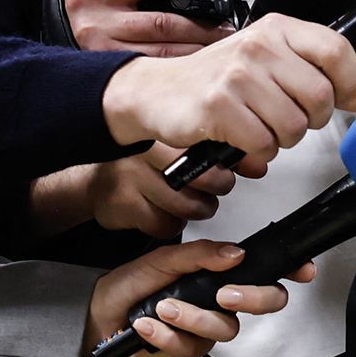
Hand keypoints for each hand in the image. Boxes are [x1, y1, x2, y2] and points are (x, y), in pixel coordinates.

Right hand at [28, 144, 236, 239]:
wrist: (97, 181)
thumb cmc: (146, 164)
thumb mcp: (183, 149)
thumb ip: (220, 152)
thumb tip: (258, 165)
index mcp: (166, 131)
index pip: (210, 147)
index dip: (225, 164)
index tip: (227, 168)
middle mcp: (147, 150)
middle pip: (204, 179)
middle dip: (214, 189)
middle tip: (209, 188)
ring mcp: (131, 176)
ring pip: (186, 206)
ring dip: (195, 210)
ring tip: (190, 201)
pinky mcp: (121, 203)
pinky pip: (164, 224)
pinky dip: (170, 225)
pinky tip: (164, 212)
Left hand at [84, 239, 315, 356]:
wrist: (97, 316)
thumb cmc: (131, 284)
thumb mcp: (161, 260)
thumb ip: (199, 255)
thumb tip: (236, 253)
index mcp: (222, 273)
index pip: (267, 270)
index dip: (292, 269)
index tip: (304, 269)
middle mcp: (223, 301)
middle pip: (265, 303)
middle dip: (252, 298)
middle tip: (224, 294)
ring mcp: (209, 328)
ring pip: (226, 329)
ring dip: (195, 318)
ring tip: (163, 309)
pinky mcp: (189, 351)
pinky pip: (192, 348)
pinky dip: (167, 336)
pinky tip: (145, 327)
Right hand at [101, 13, 355, 156]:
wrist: (157, 92)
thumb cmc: (219, 79)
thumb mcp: (276, 67)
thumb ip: (326, 79)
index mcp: (279, 29)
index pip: (338, 51)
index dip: (346, 83)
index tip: (335, 96)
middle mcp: (259, 46)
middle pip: (321, 97)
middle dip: (309, 120)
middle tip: (286, 117)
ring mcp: (238, 75)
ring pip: (294, 126)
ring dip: (282, 139)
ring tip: (260, 126)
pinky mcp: (218, 105)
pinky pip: (264, 144)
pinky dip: (257, 151)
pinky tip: (241, 136)